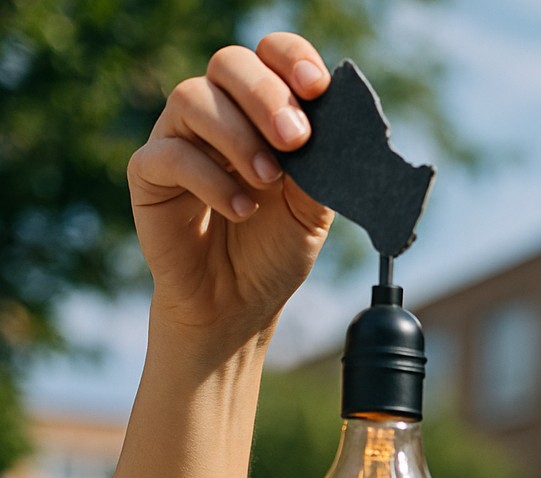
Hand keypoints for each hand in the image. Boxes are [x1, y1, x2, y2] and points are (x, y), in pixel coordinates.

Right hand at [128, 32, 335, 348]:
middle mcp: (217, 115)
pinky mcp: (149, 174)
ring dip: (238, 136)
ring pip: (192, 97)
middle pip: (229, 64)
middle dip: (266, 95)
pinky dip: (210, 179)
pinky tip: (241, 209)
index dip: (291, 59)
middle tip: (296, 140)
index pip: (270, 57)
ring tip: (268, 181)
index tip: (317, 87)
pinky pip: (169, 154)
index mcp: (262, 113)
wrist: (239, 305)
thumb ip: (323, 170)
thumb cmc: (274, 251)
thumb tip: (338, 130)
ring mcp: (178, 139)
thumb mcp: (312, 212)